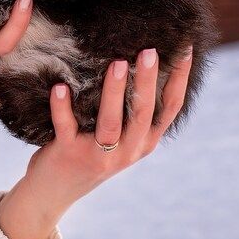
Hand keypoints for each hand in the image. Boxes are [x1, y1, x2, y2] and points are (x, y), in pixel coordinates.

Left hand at [0, 46, 193, 238]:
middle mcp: (127, 150)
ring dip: (114, 92)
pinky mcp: (69, 154)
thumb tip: (137, 58)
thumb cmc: (89, 150)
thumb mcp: (119, 136)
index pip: (170, 108)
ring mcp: (99, 155)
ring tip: (117, 63)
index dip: (180, 79)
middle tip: (150, 50)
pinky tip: (60, 87)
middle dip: (148, 81)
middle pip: (143, 113)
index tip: (185, 48)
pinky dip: (62, 107)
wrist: (54, 190)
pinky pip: (67, 127)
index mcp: (144, 141)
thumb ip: (131, 108)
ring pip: (111, 123)